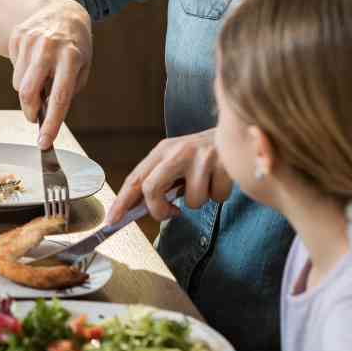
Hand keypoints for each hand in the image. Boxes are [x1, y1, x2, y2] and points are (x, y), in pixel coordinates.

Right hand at [7, 0, 91, 147]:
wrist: (62, 10)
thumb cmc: (75, 44)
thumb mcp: (83, 64)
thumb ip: (69, 88)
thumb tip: (49, 111)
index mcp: (72, 56)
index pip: (60, 97)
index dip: (51, 123)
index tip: (44, 142)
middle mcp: (50, 47)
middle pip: (29, 92)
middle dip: (30, 111)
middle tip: (34, 116)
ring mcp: (31, 40)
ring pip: (19, 83)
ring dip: (28, 90)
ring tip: (40, 77)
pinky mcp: (17, 37)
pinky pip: (14, 69)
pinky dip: (23, 73)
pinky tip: (34, 61)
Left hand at [108, 129, 232, 222]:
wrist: (239, 129)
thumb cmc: (203, 154)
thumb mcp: (177, 160)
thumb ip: (161, 180)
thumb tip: (141, 209)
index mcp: (162, 151)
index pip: (135, 178)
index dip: (121, 201)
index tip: (112, 221)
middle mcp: (178, 151)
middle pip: (151, 188)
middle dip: (158, 209)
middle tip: (170, 213)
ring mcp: (201, 157)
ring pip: (191, 201)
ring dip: (200, 201)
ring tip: (206, 184)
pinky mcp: (223, 165)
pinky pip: (217, 197)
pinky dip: (220, 195)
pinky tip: (221, 179)